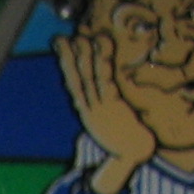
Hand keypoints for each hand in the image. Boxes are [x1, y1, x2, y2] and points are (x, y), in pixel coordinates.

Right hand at [53, 32, 157, 193]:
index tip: (61, 52)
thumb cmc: (128, 141)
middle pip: (76, 80)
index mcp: (89, 113)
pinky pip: (104, 79)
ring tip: (79, 38)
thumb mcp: (115, 125)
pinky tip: (101, 46)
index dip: (67, 68)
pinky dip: (101, 62)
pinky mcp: (111, 106)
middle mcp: (90, 109)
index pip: (75, 86)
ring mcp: (99, 107)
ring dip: (82, 57)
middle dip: (67, 59)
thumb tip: (114, 100)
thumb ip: (111, 112)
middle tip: (60, 39)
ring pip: (88, 77)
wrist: (133, 155)